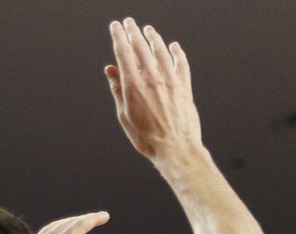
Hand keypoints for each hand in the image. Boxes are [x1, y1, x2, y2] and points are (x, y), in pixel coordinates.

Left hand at [36, 212, 108, 233]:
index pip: (77, 227)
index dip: (91, 221)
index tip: (104, 216)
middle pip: (66, 224)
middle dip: (83, 219)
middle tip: (97, 217)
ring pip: (55, 227)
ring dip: (69, 223)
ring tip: (78, 223)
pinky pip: (47, 233)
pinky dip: (58, 230)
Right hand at [105, 18, 202, 162]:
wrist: (176, 149)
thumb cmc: (148, 138)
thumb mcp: (125, 116)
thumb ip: (118, 90)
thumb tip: (111, 71)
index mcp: (134, 85)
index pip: (124, 52)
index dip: (119, 36)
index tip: (115, 27)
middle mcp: (152, 78)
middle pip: (141, 47)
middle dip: (133, 32)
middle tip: (129, 23)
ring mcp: (170, 81)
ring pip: (162, 51)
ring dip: (154, 38)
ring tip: (149, 30)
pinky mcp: (184, 88)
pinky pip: (181, 65)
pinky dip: (177, 54)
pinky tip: (174, 47)